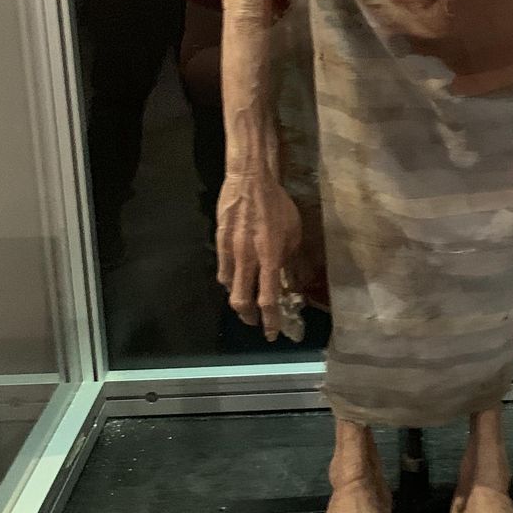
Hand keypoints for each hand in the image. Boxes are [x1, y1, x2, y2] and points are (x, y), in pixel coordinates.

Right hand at [216, 169, 302, 340]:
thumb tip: (292, 284)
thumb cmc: (278, 204)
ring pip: (229, 289)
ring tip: (247, 302)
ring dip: (239, 300)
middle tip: (257, 322)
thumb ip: (291, 261)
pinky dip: (230, 282)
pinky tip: (237, 280)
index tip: (272, 332)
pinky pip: (223, 271)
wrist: (250, 180)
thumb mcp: (294, 233)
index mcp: (270, 256)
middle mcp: (248, 258)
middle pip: (242, 301)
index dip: (270, 321)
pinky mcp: (219, 243)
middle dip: (249, 318)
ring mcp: (230, 251)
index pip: (268, 299)